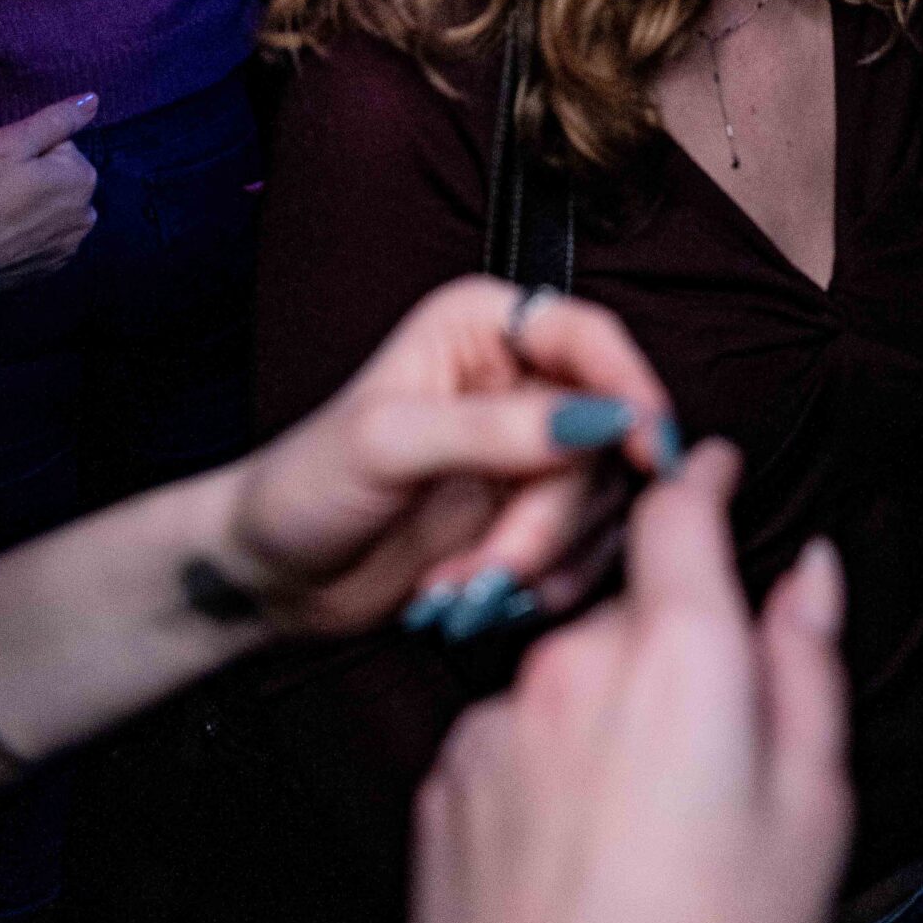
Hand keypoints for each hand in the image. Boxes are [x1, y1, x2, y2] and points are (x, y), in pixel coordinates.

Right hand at [0, 95, 98, 302]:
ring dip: (34, 207)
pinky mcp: (52, 268)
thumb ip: (57, 120)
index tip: (4, 166)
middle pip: (61, 180)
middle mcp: (87, 213)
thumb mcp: (11, 142)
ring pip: (54, 209)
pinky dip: (29, 234)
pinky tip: (3, 236)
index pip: (61, 147)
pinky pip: (45, 238)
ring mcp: (71, 245)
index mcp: (83, 178)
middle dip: (36, 178)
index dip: (29, 152)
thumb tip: (93, 99)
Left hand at [216, 277, 676, 637]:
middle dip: (555, 513)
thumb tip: (600, 420)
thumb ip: (495, 429)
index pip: (590, 339)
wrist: (272, 574)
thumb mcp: (389, 444)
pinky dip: (544, 581)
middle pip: (605, 435)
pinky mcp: (532, 516)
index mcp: (486, 326)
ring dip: (541, 555)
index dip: (631, 390)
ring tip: (465, 585)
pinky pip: (586, 547)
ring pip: (602, 499)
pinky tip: (483, 595)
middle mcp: (521, 379)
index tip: (649, 451)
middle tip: (496, 563)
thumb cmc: (306, 485)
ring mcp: (531, 452)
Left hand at [411, 440, 852, 922]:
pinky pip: (507, 749)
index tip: (708, 462)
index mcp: (678, 652)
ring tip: (639, 846)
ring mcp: (491, 726)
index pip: (676, 510)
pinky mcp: (440, 791)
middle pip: (627, 615)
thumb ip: (808, 662)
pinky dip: (542, 779)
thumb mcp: (813, 807)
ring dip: (601, 724)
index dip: (697, 475)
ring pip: (562, 687)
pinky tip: (574, 871)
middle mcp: (570, 663)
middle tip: (710, 760)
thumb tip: (808, 570)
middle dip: (666, 655)